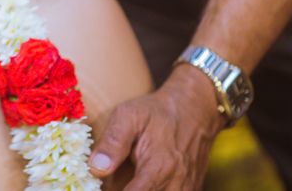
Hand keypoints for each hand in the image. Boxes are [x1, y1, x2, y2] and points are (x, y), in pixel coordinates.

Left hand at [89, 64, 225, 189]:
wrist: (195, 109)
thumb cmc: (158, 111)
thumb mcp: (129, 115)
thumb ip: (113, 142)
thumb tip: (96, 168)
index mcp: (159, 166)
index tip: (101, 188)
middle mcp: (176, 183)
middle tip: (112, 182)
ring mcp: (186, 189)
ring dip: (140, 190)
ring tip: (127, 180)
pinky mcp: (191, 190)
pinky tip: (141, 181)